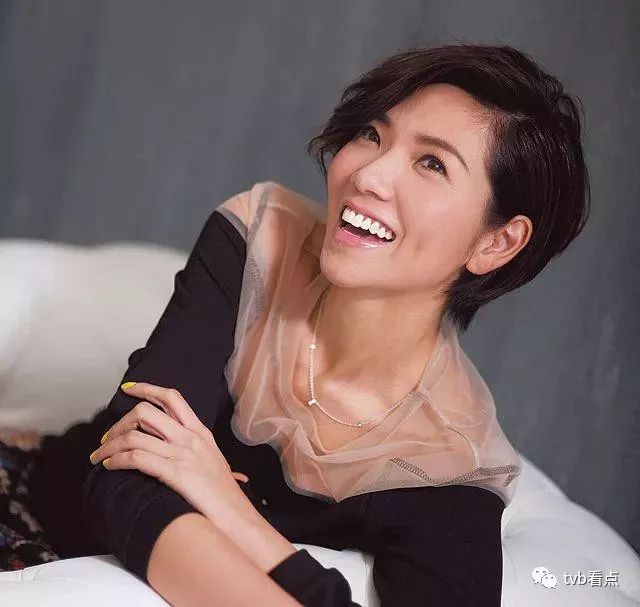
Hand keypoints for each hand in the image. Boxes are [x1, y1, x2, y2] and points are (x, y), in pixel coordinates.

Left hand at [89, 381, 249, 517]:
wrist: (236, 516)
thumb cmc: (224, 495)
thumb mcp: (212, 461)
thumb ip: (193, 449)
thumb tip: (169, 448)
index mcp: (200, 432)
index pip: (171, 398)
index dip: (146, 389)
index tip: (128, 389)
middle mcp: (190, 437)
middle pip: (146, 412)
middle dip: (119, 423)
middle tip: (107, 438)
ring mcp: (183, 453)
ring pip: (134, 435)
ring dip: (109, 445)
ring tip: (100, 456)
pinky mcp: (176, 473)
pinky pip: (136, 458)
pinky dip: (117, 459)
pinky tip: (110, 466)